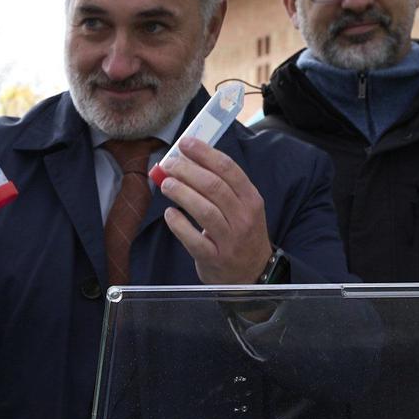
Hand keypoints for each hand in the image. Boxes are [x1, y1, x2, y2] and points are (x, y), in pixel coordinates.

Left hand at [157, 137, 272, 283]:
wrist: (252, 275)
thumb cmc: (241, 234)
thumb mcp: (241, 208)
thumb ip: (220, 186)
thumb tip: (188, 159)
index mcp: (251, 199)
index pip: (228, 169)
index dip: (204, 153)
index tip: (185, 143)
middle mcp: (244, 218)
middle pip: (214, 187)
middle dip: (188, 171)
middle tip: (169, 165)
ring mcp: (230, 240)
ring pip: (205, 210)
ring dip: (182, 193)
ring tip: (166, 184)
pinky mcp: (214, 258)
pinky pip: (194, 240)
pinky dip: (179, 225)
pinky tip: (170, 214)